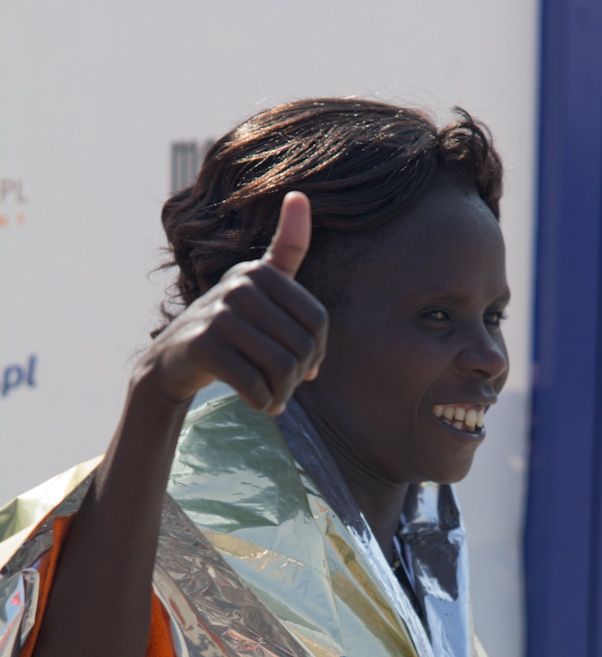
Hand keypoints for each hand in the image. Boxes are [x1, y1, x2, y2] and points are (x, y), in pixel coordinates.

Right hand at [135, 191, 327, 412]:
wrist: (172, 361)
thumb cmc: (227, 329)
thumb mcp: (257, 288)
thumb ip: (285, 250)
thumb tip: (299, 195)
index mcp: (260, 272)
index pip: (317, 321)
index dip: (318, 352)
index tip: (306, 368)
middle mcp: (240, 286)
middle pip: (301, 346)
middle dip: (298, 377)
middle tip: (286, 390)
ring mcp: (218, 313)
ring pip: (281, 367)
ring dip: (282, 393)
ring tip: (274, 400)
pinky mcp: (203, 345)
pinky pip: (254, 382)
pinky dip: (262, 401)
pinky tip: (260, 404)